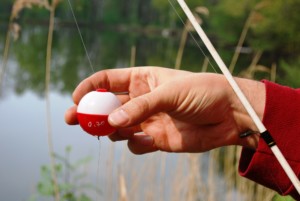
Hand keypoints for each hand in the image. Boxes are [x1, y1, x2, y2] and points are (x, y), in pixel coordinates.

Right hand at [65, 67, 264, 153]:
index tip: (76, 97)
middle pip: (107, 106)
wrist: (228, 115)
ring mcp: (148, 120)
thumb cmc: (202, 92)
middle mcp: (142, 100)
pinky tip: (145, 141)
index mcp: (143, 79)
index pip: (108, 80)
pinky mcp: (156, 139)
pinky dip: (134, 144)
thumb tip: (111, 122)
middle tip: (73, 119)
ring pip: (118, 126)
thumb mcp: (169, 93)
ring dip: (109, 130)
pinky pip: (135, 144)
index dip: (90, 87)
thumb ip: (141, 107)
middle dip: (89, 112)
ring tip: (108, 131)